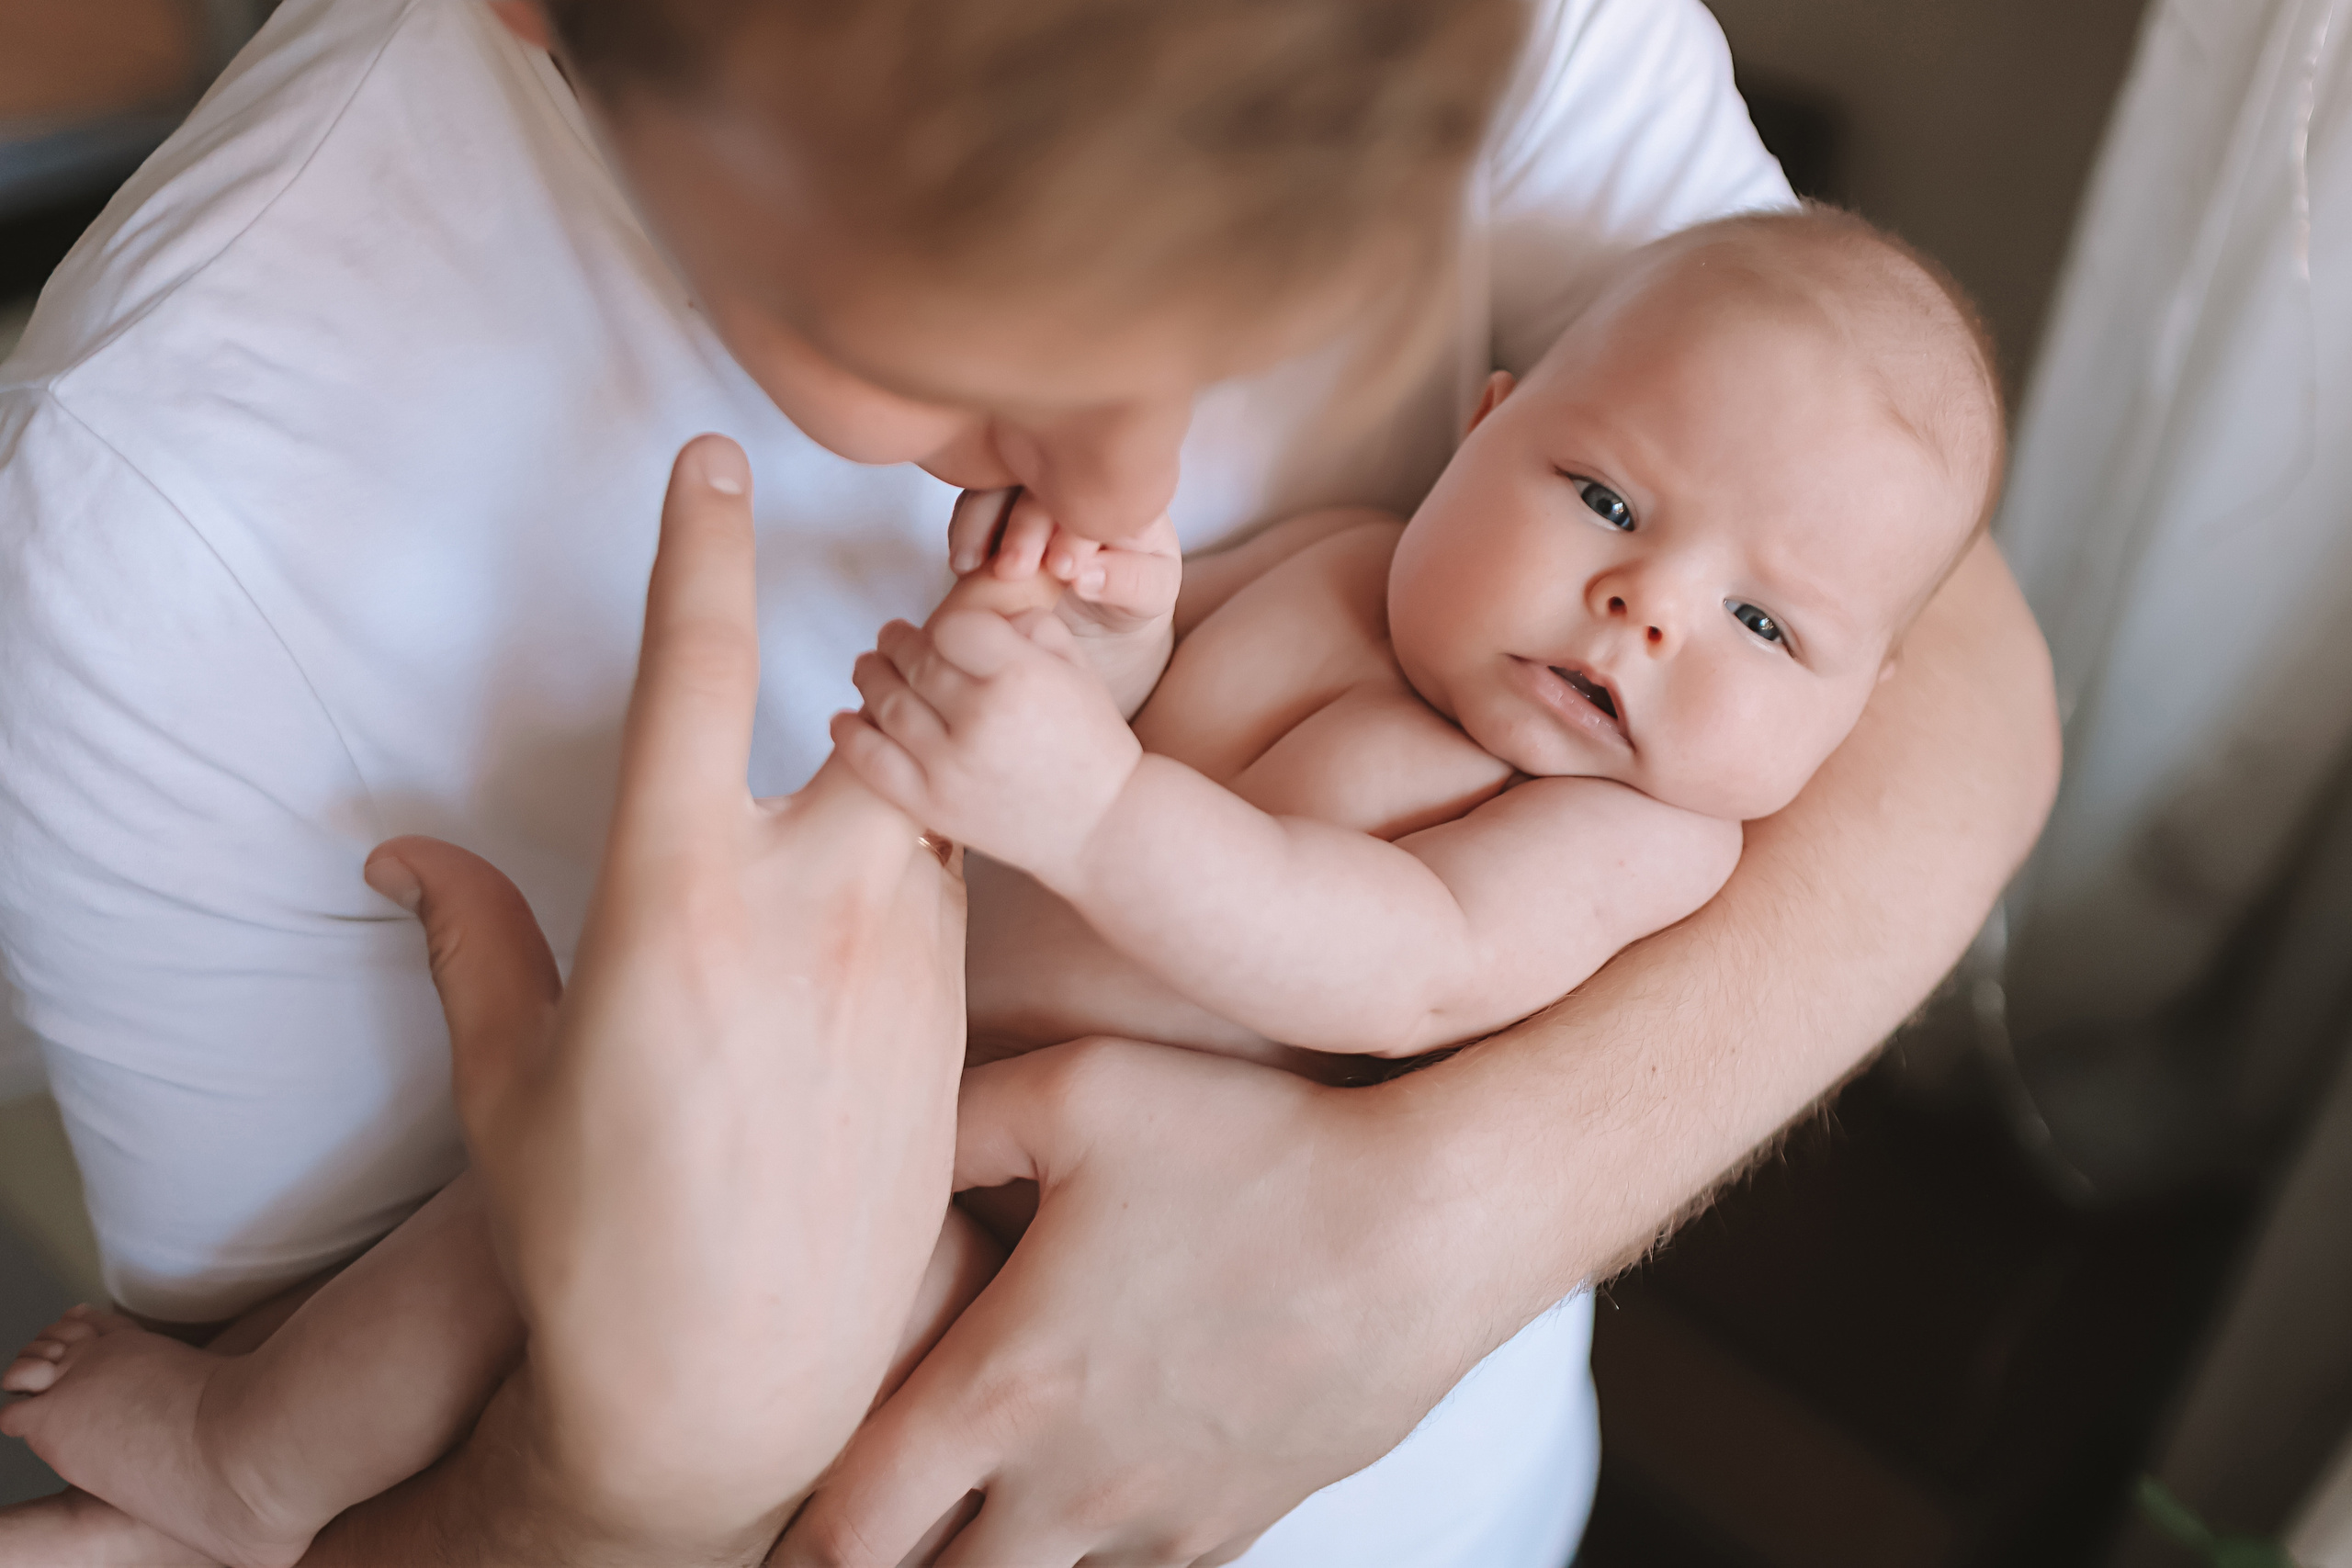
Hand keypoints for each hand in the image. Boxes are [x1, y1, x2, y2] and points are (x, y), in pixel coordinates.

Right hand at [362, 435, 966, 1559]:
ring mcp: (905, 961)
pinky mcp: (959, 1017)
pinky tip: (868, 945)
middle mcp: (810, 906)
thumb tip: (402, 854)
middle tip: (875, 674)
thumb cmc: (600, 1236)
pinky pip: (949, 897)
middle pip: (875, 715)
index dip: (699, 544)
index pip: (694, 668)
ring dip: (892, 792)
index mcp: (677, 898)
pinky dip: (914, 880)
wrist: (742, 1381)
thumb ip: (469, 940)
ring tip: (854, 846)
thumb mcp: (506, 1082)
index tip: (713, 460)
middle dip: (880, 675)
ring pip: (923, 811)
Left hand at [774, 1039, 1534, 1567]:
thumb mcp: (1081, 1090)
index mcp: (1002, 1390)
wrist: (1433, 1225)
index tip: (760, 1526)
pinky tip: (1071, 1506)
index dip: (788, 1545)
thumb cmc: (1256, 1145)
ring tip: (959, 1525)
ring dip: (987, 1565)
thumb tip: (876, 1131)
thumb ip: (955, 1118)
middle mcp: (1065, 1487)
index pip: (844, 1530)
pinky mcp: (1234, 1526)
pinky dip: (1084, 1557)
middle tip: (854, 1537)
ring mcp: (1156, 1521)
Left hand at [833, 611, 1143, 888]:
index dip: (944, 626)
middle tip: (891, 638)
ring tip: (868, 666)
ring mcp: (950, 764)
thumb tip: (976, 614)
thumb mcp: (1079, 669)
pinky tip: (842, 718)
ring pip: (885, 703)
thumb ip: (1029, 626)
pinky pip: (872, 761)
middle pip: (913, 661)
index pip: (952, 627)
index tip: (944, 631)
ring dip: (869, 676)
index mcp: (1020, 676)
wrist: (1103, 826)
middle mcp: (980, 716)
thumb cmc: (1092, 743)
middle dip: (896, 643)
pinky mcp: (932, 804)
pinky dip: (849, 734)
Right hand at [948, 487, 1179, 714]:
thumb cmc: (1132, 596)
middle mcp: (1076, 476)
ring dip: (980, 522)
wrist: (1099, 609)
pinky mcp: (999, 502)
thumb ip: (1131, 583)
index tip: (1063, 571)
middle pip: (1041, 481)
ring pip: (998, 484)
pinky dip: (964, 529)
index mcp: (1124, 489)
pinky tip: (963, 563)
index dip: (1075, 530)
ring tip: (971, 567)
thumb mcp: (1150, 597)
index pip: (1098, 493)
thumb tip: (1088, 576)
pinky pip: (973, 500)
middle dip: (1023, 526)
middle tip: (1012, 570)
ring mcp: (1033, 485)